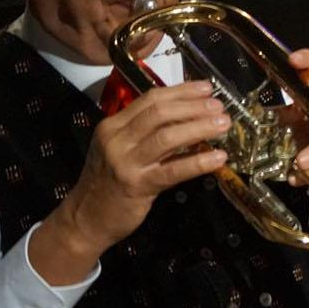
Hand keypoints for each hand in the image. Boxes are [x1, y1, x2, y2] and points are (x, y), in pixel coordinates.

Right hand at [31, 80, 229, 283]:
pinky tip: (219, 158)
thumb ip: (148, 131)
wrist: (85, 219)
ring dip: (200, 128)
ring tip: (223, 125)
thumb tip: (190, 113)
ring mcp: (125, 163)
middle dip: (194, 106)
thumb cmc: (108, 181)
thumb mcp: (121, 148)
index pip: (150, 99)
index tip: (207, 88)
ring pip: (167, 137)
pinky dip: (199, 162)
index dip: (182, 91)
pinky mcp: (137, 186)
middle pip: (160, 113)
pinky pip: (173, 170)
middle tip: (219, 106)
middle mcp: (116, 140)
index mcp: (112, 126)